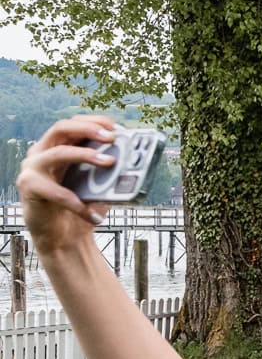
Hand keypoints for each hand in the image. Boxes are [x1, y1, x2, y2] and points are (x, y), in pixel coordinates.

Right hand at [17, 115, 118, 252]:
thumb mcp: (97, 186)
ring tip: (110, 163)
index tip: (115, 126)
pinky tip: (94, 216)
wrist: (62, 238)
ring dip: (86, 155)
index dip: (93, 121)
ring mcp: (33, 168)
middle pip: (61, 128)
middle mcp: (42, 152)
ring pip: (58, 153)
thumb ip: (108, 172)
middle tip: (111, 137)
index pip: (73, 124)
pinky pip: (57, 192)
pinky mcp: (30, 187)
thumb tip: (135, 163)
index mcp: (57, 147)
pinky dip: (78, 204)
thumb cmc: (80, 207)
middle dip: (88, 129)